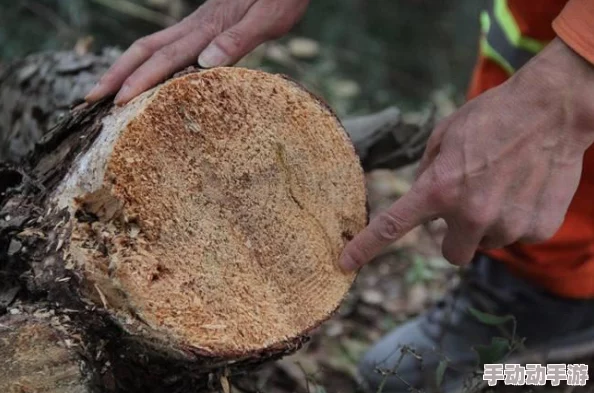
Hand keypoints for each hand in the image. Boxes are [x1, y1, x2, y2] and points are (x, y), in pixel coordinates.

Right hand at [85, 0, 308, 104]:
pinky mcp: (204, 25)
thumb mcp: (267, 17)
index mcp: (208, 29)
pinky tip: (144, 73)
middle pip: (146, 50)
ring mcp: (197, 24)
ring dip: (126, 67)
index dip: (140, 80)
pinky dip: (147, 61)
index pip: (166, 57)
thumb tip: (205, 63)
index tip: (117, 102)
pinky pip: (166, 44)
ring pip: (151, 45)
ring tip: (106, 88)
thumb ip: (238, 39)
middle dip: (117, 75)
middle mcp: (196, 26)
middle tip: (90, 99)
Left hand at [340, 38, 593, 270]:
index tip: (345, 263)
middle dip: (455, 236)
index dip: (365, 248)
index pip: (392, 227)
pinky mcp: (537, 227)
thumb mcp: (444, 136)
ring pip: (487, 242)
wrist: (553, 108)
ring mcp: (507, 224)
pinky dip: (518, 218)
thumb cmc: (492, 117)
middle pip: (451, 254)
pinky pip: (518, 235)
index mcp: (439, 189)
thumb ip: (428, 174)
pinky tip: (524, 188)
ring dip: (489, 224)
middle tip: (468, 207)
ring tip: (503, 185)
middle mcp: (471, 214)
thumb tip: (423, 203)